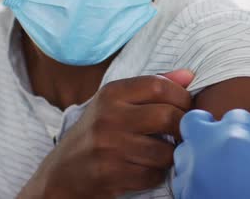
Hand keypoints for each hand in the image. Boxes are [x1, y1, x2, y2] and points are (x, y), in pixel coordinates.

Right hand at [19, 70, 193, 198]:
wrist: (60, 175)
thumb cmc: (96, 133)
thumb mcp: (116, 103)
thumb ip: (151, 87)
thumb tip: (189, 75)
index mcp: (111, 94)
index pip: (159, 86)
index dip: (183, 97)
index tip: (187, 107)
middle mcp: (108, 117)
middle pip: (168, 116)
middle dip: (183, 127)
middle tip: (183, 132)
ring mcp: (108, 147)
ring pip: (165, 151)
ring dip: (171, 155)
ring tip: (164, 152)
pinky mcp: (110, 175)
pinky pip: (153, 175)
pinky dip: (157, 174)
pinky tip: (147, 168)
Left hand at [172, 109, 249, 198]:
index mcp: (233, 141)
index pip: (237, 115)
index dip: (249, 125)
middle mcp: (205, 154)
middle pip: (195, 122)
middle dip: (210, 125)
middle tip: (227, 137)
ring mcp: (191, 178)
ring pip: (183, 150)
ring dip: (199, 150)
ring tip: (220, 164)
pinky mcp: (185, 198)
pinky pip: (183, 177)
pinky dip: (195, 175)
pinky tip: (214, 184)